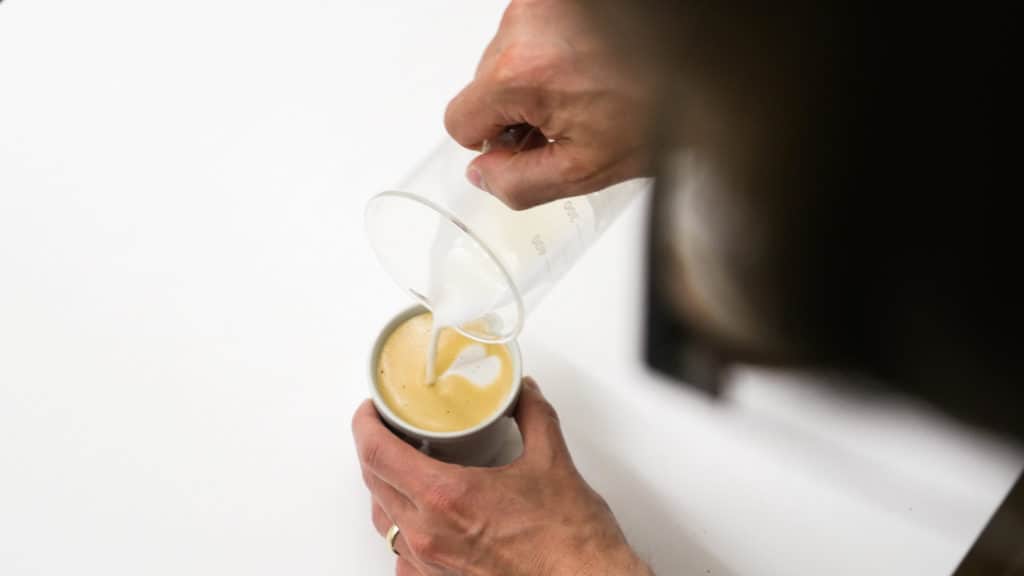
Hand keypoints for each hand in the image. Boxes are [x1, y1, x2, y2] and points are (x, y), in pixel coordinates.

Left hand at [352, 378, 651, 575]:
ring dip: (385, 489)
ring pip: (384, 520)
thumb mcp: (551, 461)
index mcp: (446, 495)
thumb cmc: (568, 540)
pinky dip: (404, 531)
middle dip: (374, 450)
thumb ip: (533, 416)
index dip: (365, 425)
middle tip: (389, 430)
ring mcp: (432, 563)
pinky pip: (402, 557)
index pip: (377, 453)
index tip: (370, 410)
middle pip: (373, 483)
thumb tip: (522, 393)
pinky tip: (424, 519)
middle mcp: (429, 532)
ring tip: (404, 469)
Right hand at [444, 0, 653, 209]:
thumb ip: (521, 182)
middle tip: (570, 118)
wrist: (703, 65)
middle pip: (484, 85)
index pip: (460, 120)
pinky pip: (533, 32)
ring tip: (587, 89)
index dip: (493, 143)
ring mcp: (540, 3)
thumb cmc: (656, 110)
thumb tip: (485, 176)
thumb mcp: (585, 168)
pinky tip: (590, 66)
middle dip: (518, 108)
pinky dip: (554, 52)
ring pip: (508, 56)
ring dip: (537, 78)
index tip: (528, 143)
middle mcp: (524, 26)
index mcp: (520, 73)